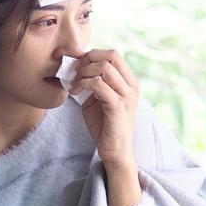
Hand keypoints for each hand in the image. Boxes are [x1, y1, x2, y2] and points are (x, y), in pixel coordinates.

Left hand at [67, 48, 138, 165]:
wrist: (114, 151)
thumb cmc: (104, 125)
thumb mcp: (98, 98)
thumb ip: (93, 82)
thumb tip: (76, 66)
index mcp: (129, 82)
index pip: (113, 54)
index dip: (93, 54)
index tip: (77, 66)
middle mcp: (131, 86)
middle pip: (112, 55)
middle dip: (88, 59)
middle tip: (74, 71)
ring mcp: (126, 96)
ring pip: (104, 68)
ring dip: (84, 73)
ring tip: (74, 85)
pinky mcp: (118, 107)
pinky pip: (99, 85)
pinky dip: (84, 84)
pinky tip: (75, 92)